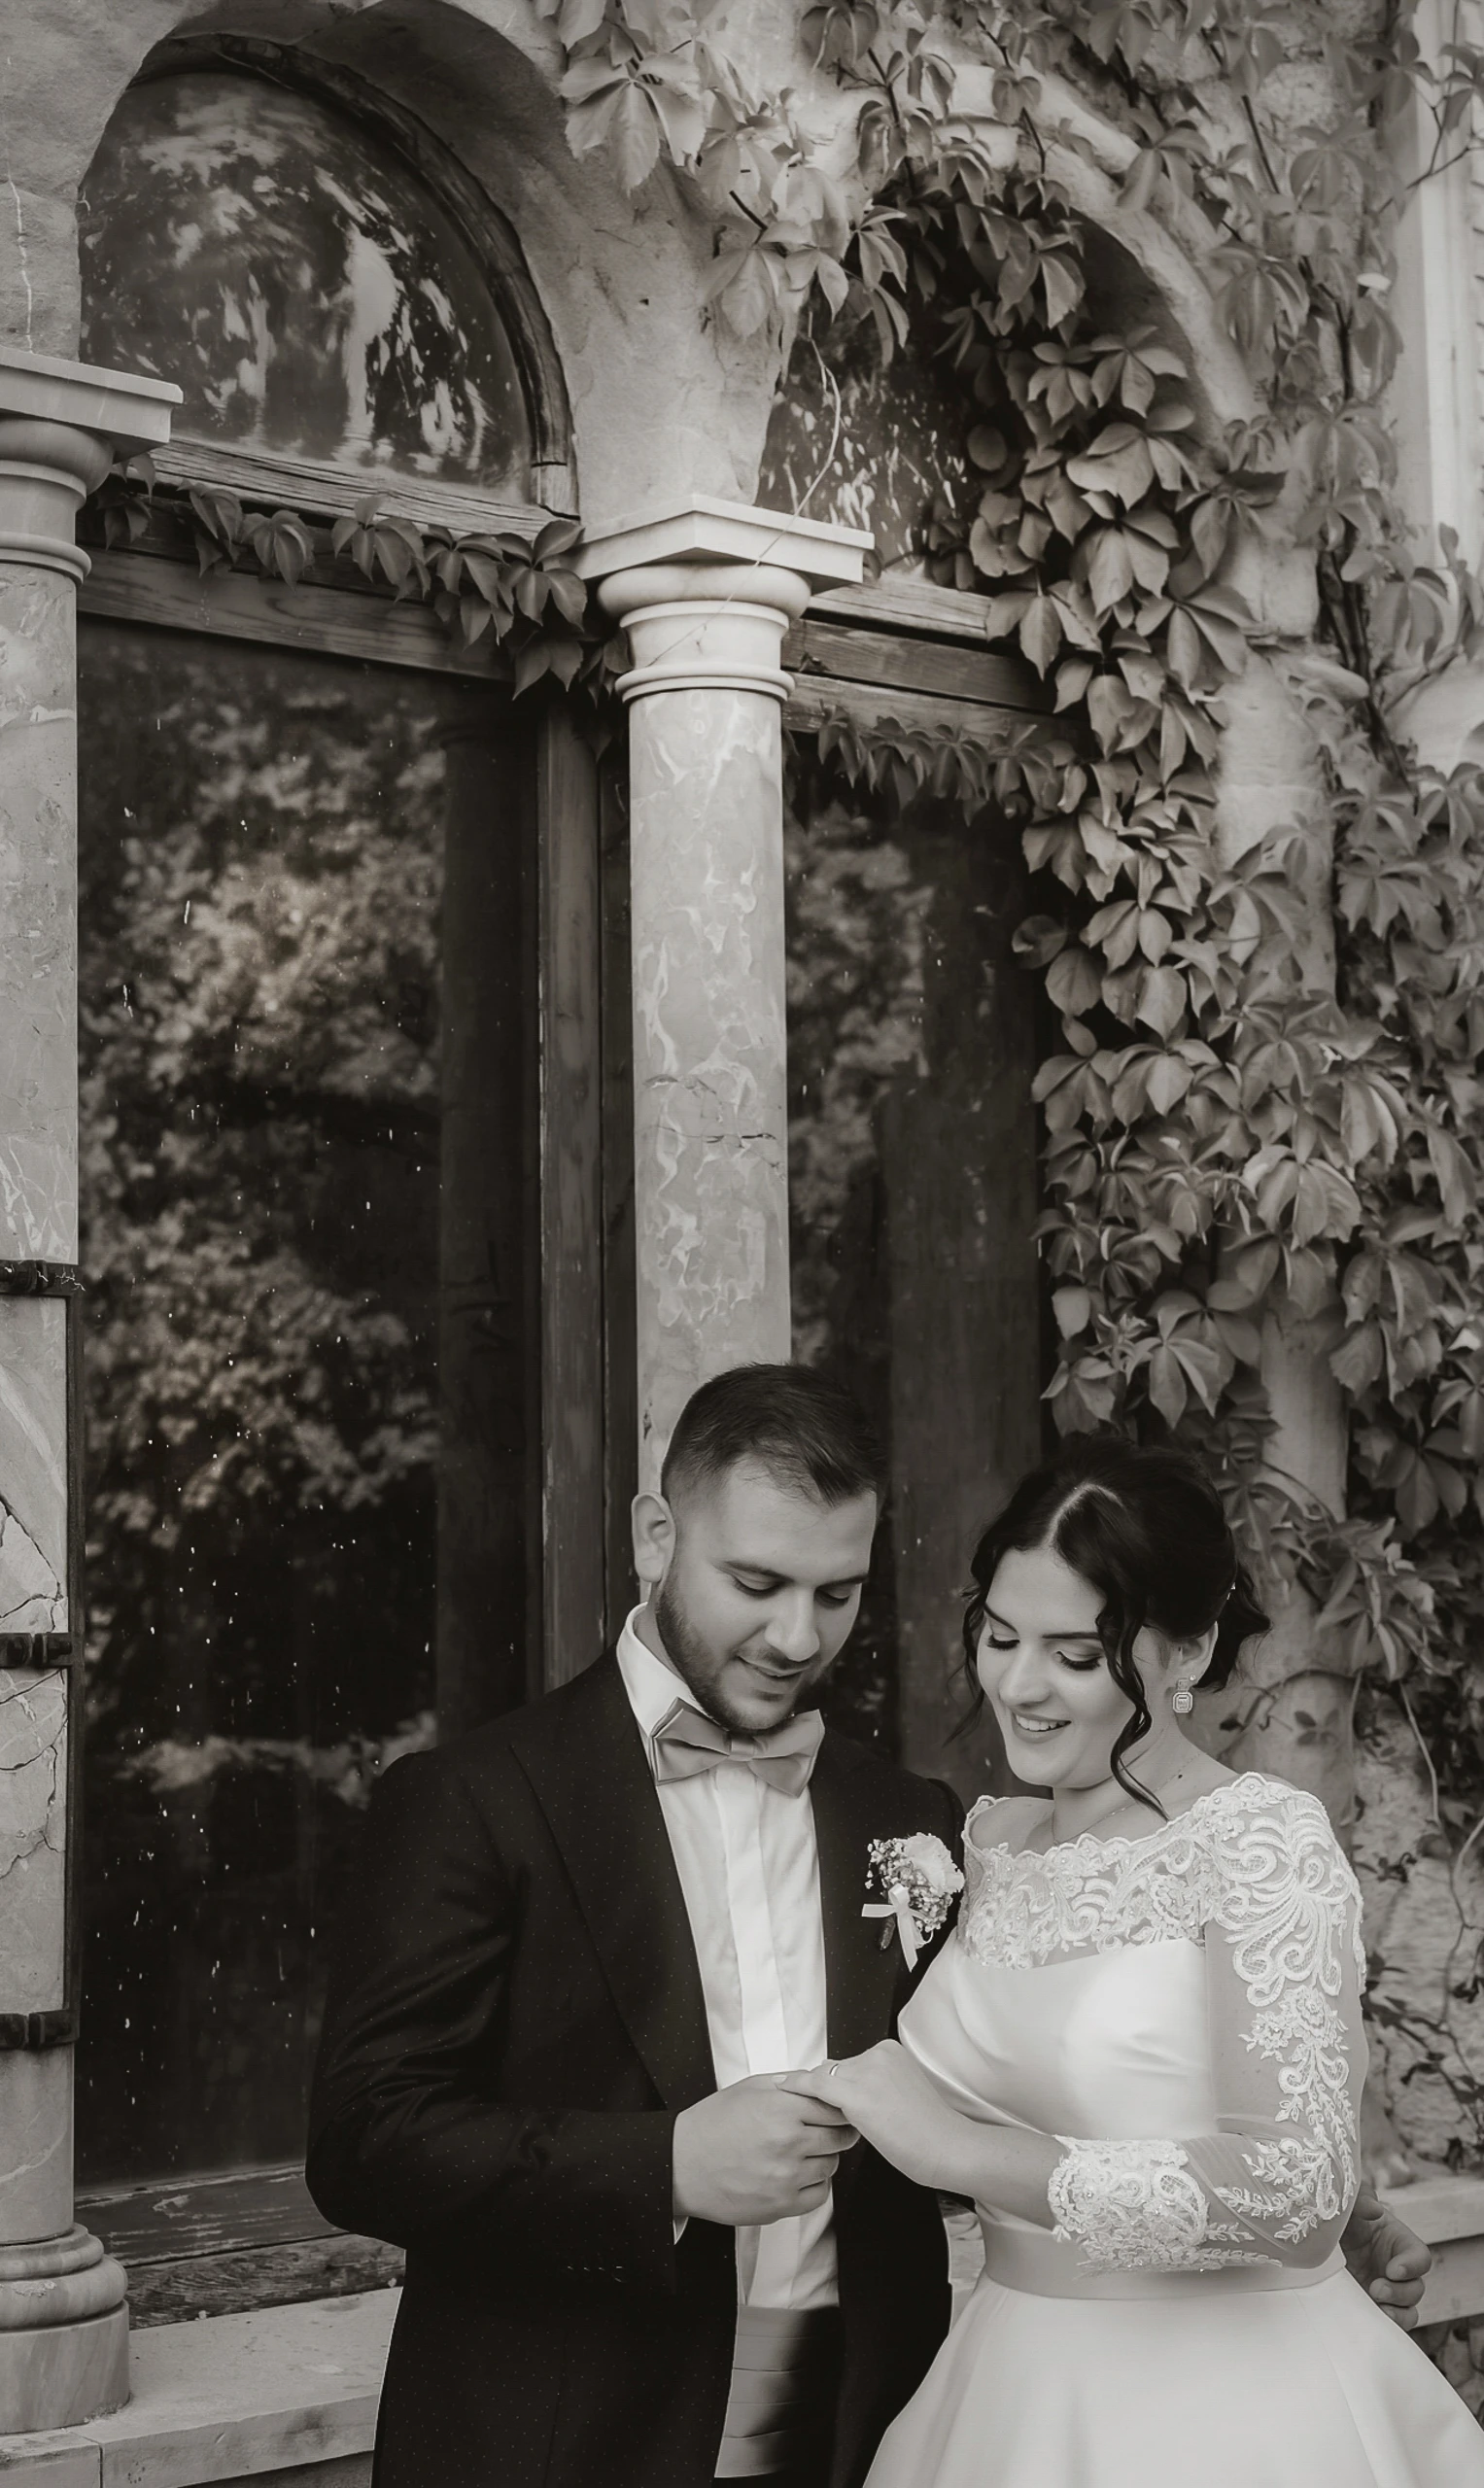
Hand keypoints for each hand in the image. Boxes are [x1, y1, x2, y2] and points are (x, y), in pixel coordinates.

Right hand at [672, 2074, 857, 2227]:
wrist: (682, 2164)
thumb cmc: (712, 2124)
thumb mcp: (750, 2088)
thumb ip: (789, 2083)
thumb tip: (819, 2081)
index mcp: (781, 2109)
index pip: (835, 2108)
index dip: (840, 2108)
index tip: (840, 2110)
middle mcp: (788, 2143)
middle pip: (839, 2138)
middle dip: (838, 2132)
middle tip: (829, 2130)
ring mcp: (786, 2178)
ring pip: (831, 2166)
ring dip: (824, 2158)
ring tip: (804, 2152)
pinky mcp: (780, 2205)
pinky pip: (819, 2195)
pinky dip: (816, 2185)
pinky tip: (799, 2174)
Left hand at [780, 2041, 965, 2192]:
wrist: (947, 2147)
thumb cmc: (929, 2132)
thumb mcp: (902, 2095)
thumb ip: (875, 2087)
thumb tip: (844, 2089)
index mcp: (891, 2051)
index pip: (850, 2065)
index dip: (833, 2083)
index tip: (810, 2087)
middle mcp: (877, 2054)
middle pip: (837, 2070)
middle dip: (824, 2090)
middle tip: (801, 2100)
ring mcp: (866, 2071)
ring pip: (826, 2079)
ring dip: (813, 2095)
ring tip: (793, 2103)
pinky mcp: (856, 2093)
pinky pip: (816, 2086)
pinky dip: (796, 2087)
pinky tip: (780, 2087)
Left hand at [1341, 2181, 1430, 2328]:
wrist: (1312, 2243)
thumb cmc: (1338, 2220)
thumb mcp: (1346, 2205)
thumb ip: (1360, 2198)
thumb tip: (1374, 2209)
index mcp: (1397, 2242)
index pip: (1420, 2257)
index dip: (1412, 2266)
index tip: (1392, 2269)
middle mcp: (1396, 2270)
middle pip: (1417, 2289)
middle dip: (1399, 2293)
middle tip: (1375, 2289)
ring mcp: (1387, 2292)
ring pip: (1409, 2312)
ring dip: (1397, 2313)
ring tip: (1374, 2305)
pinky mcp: (1374, 2308)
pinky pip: (1392, 2324)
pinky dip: (1386, 2325)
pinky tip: (1369, 2319)